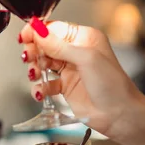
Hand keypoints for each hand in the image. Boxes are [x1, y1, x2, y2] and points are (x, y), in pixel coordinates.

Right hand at [20, 18, 144, 137]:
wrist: (120, 115)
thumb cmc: (112, 84)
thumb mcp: (85, 59)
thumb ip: (58, 46)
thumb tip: (38, 31)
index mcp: (84, 38)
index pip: (54, 28)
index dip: (37, 31)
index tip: (24, 36)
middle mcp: (75, 51)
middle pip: (45, 44)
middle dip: (34, 50)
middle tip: (29, 57)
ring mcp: (69, 69)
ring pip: (42, 62)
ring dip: (35, 68)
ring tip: (35, 74)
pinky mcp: (64, 87)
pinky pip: (44, 82)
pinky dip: (39, 87)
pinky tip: (41, 91)